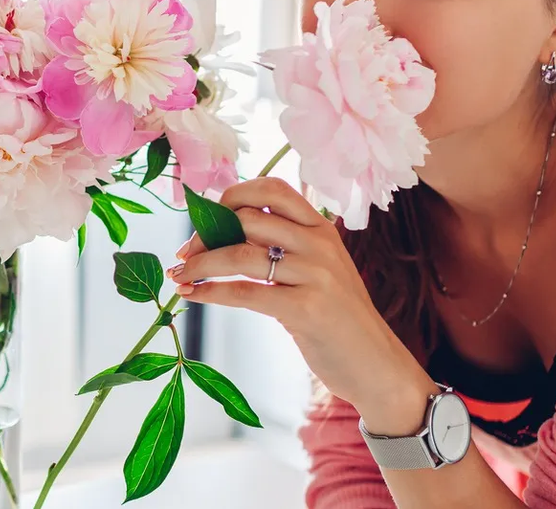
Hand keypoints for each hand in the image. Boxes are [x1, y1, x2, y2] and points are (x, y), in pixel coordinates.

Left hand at [168, 177, 430, 419]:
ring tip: (178, 274)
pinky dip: (210, 291)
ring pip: (240, 254)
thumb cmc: (338, 317)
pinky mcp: (306, 309)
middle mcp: (319, 244)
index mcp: (322, 228)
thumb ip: (286, 246)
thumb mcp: (320, 270)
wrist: (376, 364)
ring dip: (200, 262)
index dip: (233, 195)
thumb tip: (226, 229)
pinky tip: (192, 295)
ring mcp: (315, 275)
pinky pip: (245, 292)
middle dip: (206, 233)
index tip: (207, 216)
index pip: (273, 189)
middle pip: (248, 219)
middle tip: (185, 252)